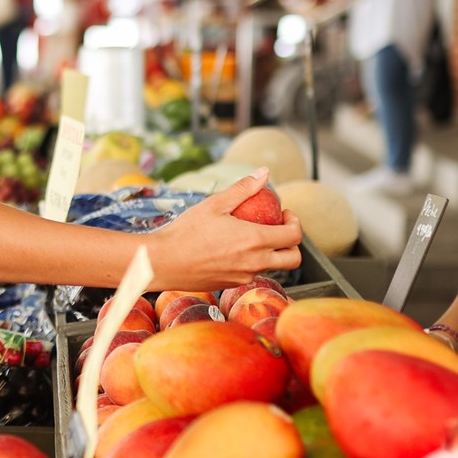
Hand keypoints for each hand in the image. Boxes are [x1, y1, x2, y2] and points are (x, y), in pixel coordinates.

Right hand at [151, 170, 303, 289]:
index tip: (283, 213)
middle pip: (293, 259)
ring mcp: (244, 277)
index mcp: (256, 240)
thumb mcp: (215, 204)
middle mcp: (255, 263)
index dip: (295, 222)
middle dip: (293, 243)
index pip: (294, 236)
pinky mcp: (231, 285)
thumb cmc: (186, 232)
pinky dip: (251, 261)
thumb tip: (265, 173)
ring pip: (271, 266)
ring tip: (250, 236)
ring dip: (270, 252)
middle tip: (277, 228)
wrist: (162, 263)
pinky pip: (250, 273)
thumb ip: (243, 188)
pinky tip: (231, 249)